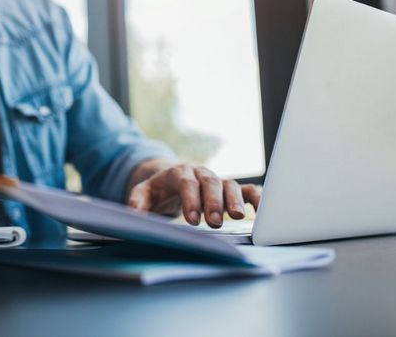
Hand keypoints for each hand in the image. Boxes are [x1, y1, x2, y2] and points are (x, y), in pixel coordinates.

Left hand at [126, 162, 260, 227]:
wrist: (172, 178)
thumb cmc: (159, 189)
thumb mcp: (143, 193)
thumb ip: (138, 201)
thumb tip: (133, 215)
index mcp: (179, 172)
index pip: (186, 183)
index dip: (190, 200)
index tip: (192, 220)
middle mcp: (200, 173)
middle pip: (210, 183)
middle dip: (213, 203)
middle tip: (214, 223)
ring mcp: (217, 180)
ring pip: (229, 185)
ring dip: (234, 200)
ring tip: (237, 217)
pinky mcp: (229, 188)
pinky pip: (247, 189)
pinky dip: (256, 197)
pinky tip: (262, 210)